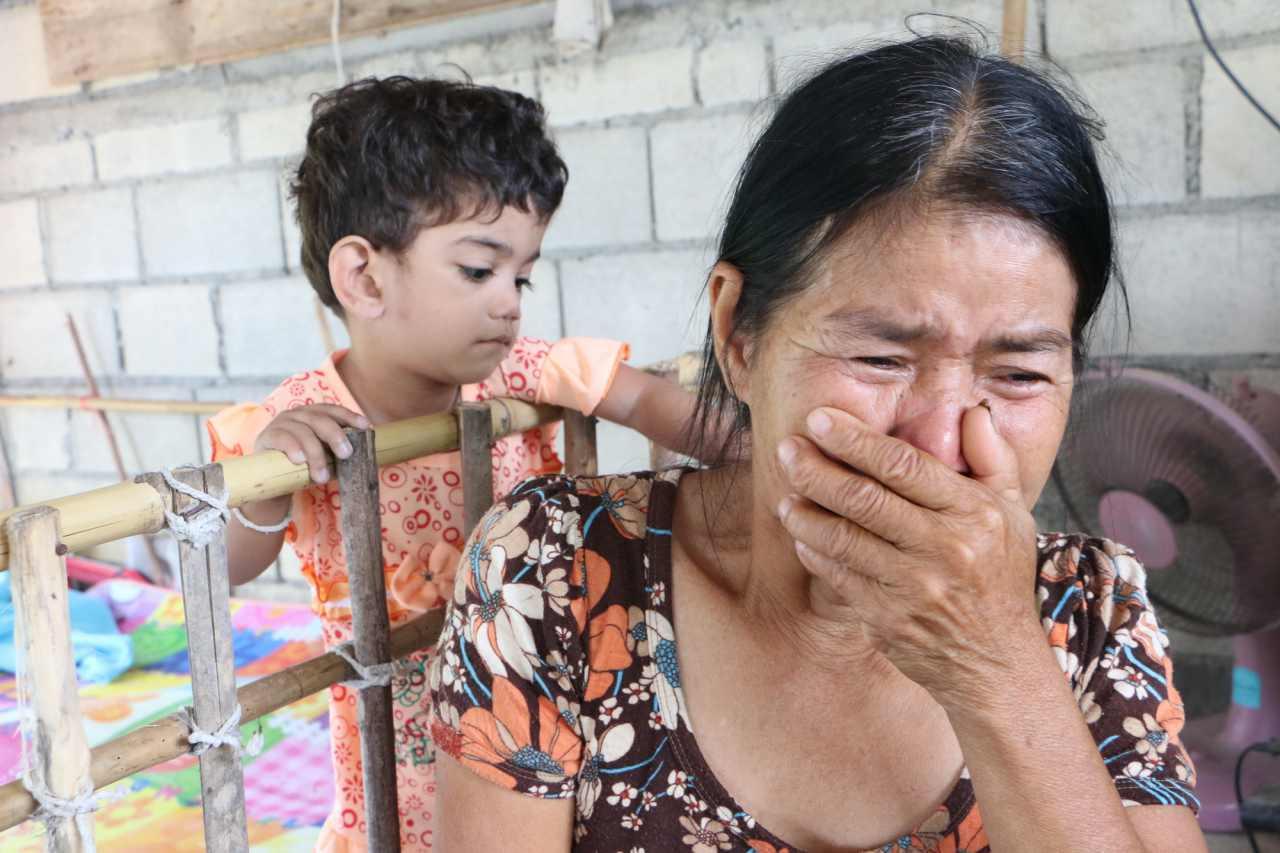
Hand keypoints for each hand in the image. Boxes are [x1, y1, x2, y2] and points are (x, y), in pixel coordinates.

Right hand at [253, 404, 369, 483]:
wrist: (271, 478)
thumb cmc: (303, 465)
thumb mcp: (323, 456)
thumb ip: (337, 453)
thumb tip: (363, 457)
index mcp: (314, 415)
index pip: (333, 410)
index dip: (349, 416)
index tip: (366, 427)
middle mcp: (298, 414)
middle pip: (320, 419)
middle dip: (336, 436)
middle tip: (346, 454)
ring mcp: (282, 423)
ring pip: (303, 432)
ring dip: (315, 454)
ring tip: (322, 476)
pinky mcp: (267, 436)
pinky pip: (282, 438)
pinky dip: (292, 448)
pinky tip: (299, 460)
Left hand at [774, 405, 1041, 710]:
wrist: (998, 662)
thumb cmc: (1000, 577)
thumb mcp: (1014, 512)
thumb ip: (992, 458)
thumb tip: (972, 412)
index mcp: (974, 512)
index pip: (905, 465)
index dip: (855, 440)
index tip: (819, 420)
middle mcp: (945, 547)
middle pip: (864, 498)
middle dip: (816, 469)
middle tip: (786, 450)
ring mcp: (914, 585)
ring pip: (843, 538)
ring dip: (805, 513)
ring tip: (785, 495)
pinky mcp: (888, 618)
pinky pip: (839, 576)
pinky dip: (814, 553)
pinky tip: (801, 536)